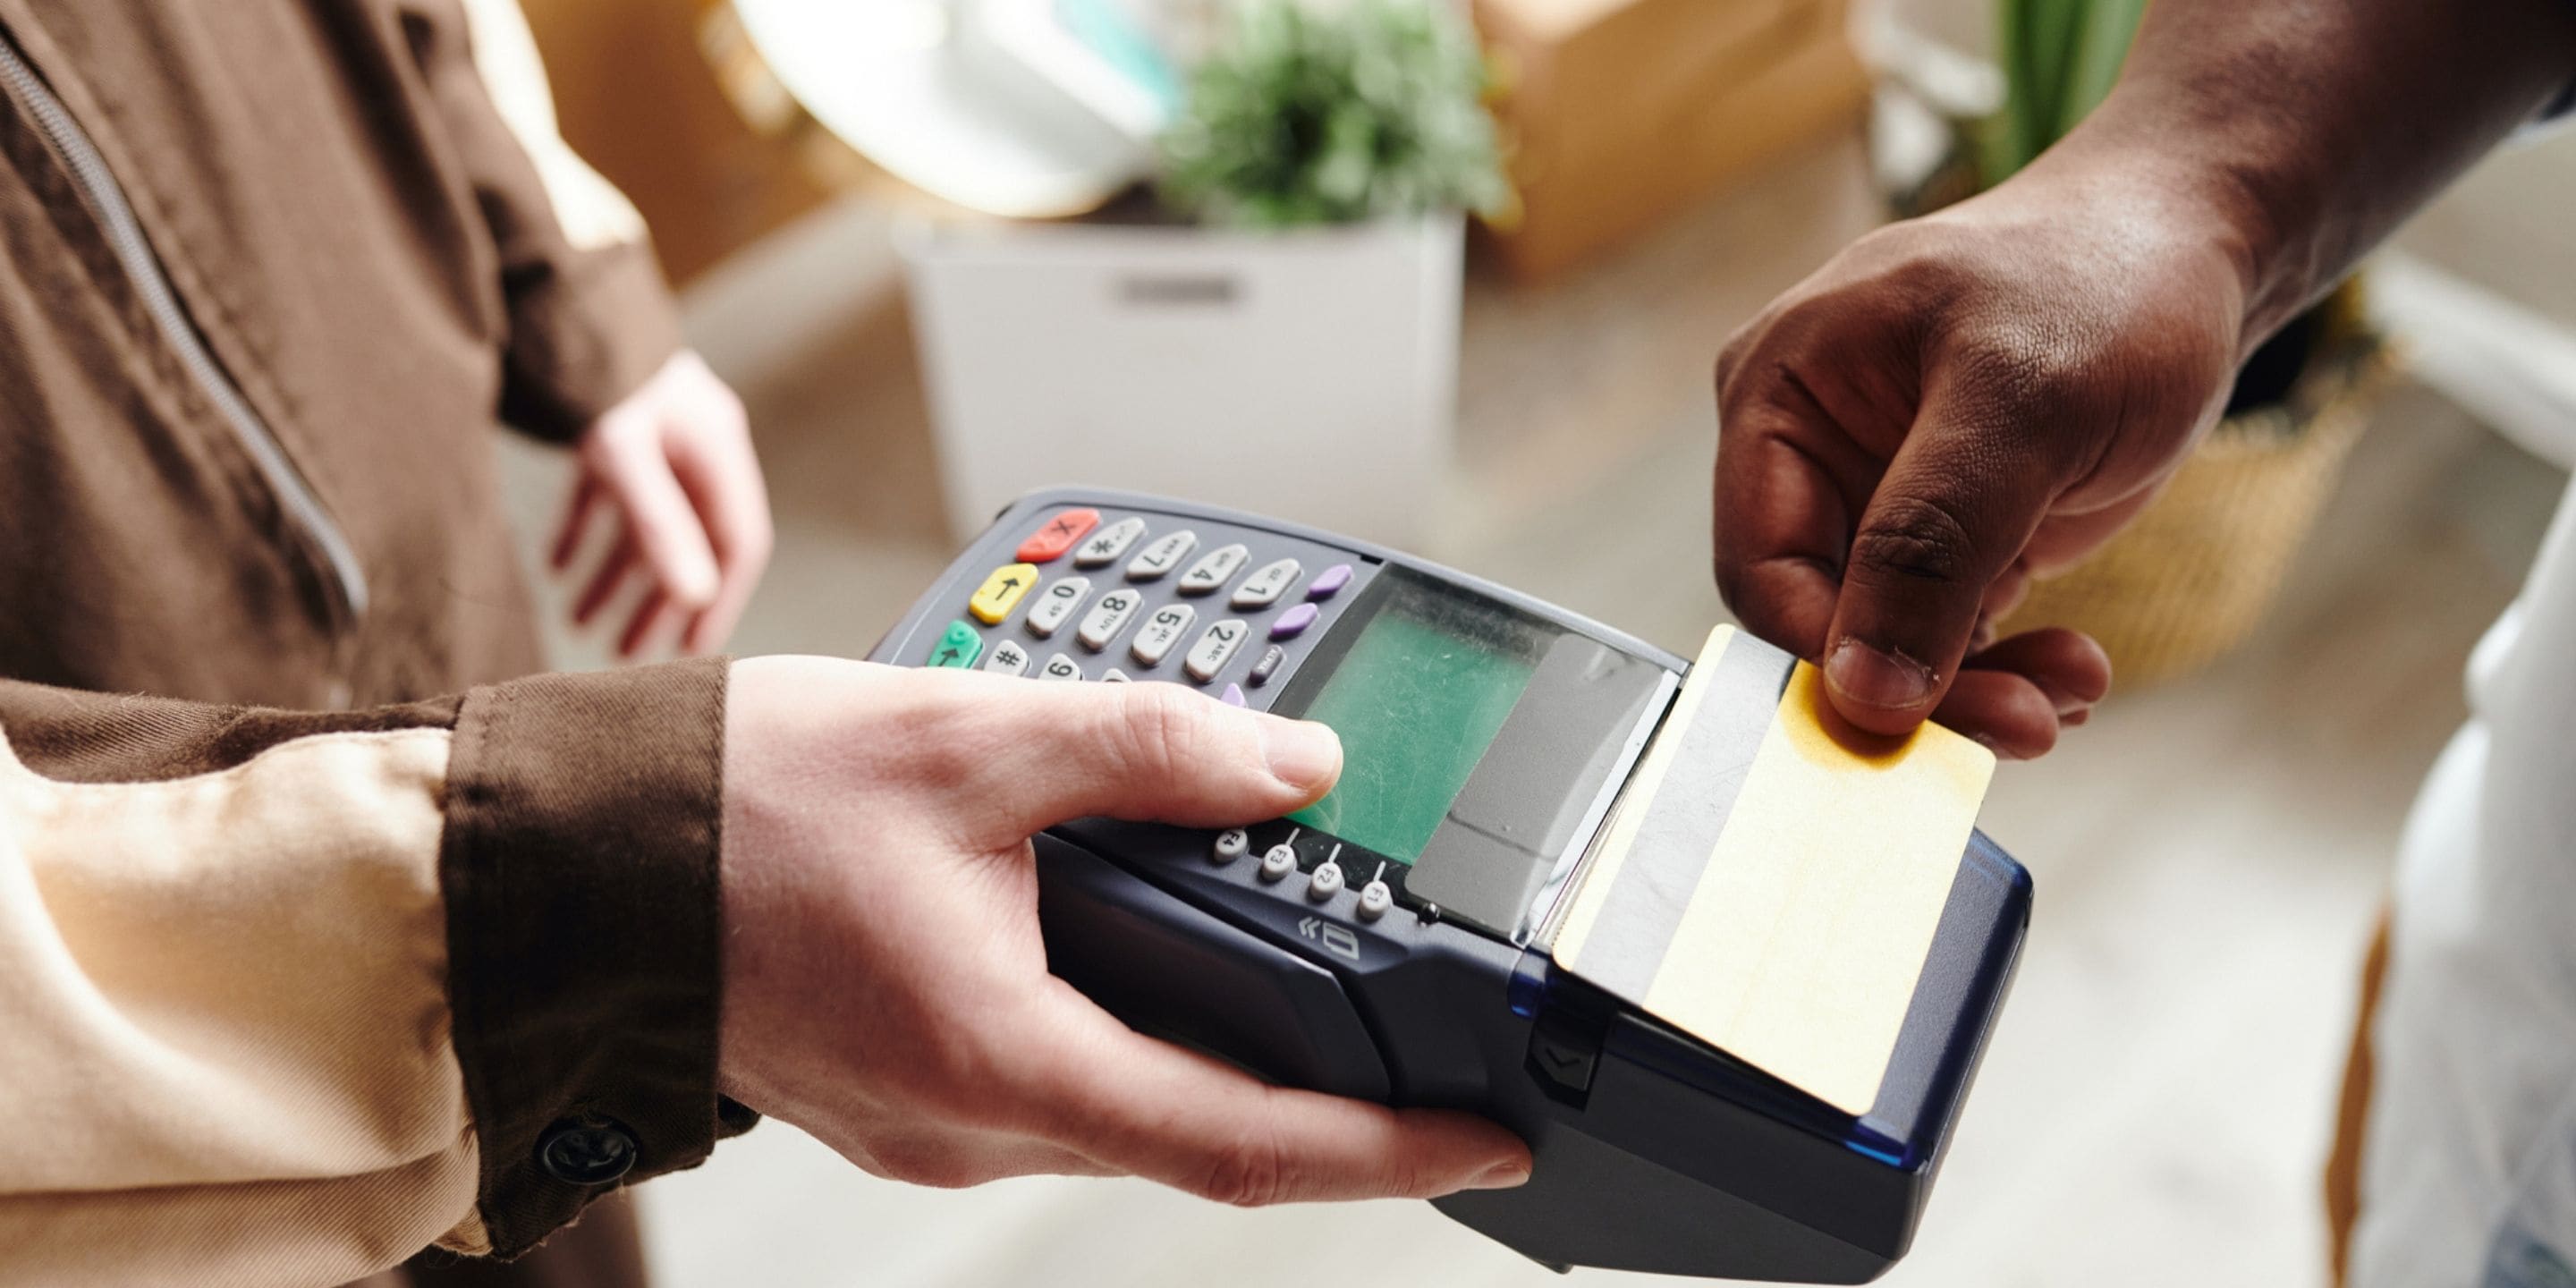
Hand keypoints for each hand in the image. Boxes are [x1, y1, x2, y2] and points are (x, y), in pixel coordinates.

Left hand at [552, 351, 772, 657]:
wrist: (553, 289)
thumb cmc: (599, 369)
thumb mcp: (627, 453)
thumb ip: (660, 524)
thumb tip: (695, 597)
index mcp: (716, 452)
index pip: (736, 544)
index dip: (718, 601)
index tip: (692, 652)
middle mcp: (694, 448)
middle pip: (689, 541)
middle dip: (657, 601)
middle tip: (628, 655)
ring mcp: (657, 440)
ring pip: (646, 523)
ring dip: (616, 575)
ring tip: (581, 624)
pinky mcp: (615, 430)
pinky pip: (610, 495)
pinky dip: (587, 533)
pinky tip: (557, 567)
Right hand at [716, 659, 1532, 1202]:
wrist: (572, 860)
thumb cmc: (736, 811)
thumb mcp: (966, 738)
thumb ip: (1149, 748)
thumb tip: (1294, 767)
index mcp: (1001, 1062)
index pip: (1243, 1145)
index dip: (1384, 1152)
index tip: (1485, 1140)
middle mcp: (969, 1127)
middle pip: (1199, 1136)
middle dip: (1325, 1100)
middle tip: (1422, 1037)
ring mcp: (931, 1124)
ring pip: (1127, 1110)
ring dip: (1222, 1056)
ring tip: (1308, 972)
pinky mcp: (905, 1092)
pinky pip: (1057, 1082)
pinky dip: (1133, 1031)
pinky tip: (1155, 947)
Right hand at [1712, 168, 2251, 755]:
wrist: (2196, 244)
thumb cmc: (2104, 278)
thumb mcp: (2021, 400)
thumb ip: (1930, 541)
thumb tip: (1862, 686)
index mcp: (1778, 392)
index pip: (1764, 569)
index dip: (1830, 655)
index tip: (1918, 720)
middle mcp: (1806, 451)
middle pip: (1821, 619)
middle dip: (1920, 685)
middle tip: (2024, 726)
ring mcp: (1873, 495)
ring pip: (1884, 642)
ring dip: (1975, 688)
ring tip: (2068, 691)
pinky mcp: (1940, 532)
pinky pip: (1942, 633)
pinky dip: (2003, 666)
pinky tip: (2070, 670)